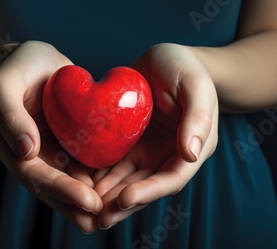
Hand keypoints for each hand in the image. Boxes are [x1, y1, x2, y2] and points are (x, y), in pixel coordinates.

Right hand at [0, 41, 102, 232]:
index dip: (59, 189)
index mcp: (6, 143)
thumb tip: (25, 151)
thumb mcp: (4, 83)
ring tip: (104, 215)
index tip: (87, 200)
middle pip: (49, 183)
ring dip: (80, 198)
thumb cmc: (15, 64)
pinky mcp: (61, 141)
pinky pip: (75, 162)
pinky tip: (107, 190)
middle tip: (99, 217)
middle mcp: (24, 152)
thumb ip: (10, 115)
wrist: (31, 58)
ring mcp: (44, 149)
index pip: (32, 173)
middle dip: (73, 202)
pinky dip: (88, 177)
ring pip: (63, 178)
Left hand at [93, 43, 218, 228]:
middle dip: (122, 205)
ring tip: (84, 207)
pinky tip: (79, 183)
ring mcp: (147, 151)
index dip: (149, 192)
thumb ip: (197, 118)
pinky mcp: (128, 143)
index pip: (171, 178)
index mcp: (191, 148)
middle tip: (98, 218)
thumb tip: (190, 154)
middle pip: (145, 187)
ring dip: (107, 196)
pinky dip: (98, 175)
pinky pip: (112, 163)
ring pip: (126, 181)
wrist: (167, 59)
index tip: (125, 199)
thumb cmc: (186, 67)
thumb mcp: (195, 85)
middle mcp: (168, 156)